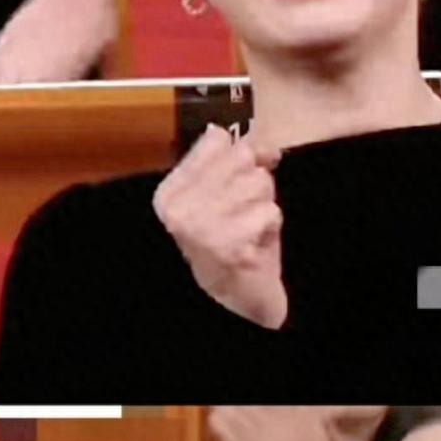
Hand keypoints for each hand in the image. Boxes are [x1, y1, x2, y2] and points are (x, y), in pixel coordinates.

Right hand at [153, 127, 286, 329]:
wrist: (232, 301)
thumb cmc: (228, 245)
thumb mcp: (219, 199)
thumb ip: (231, 166)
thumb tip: (260, 141)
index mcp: (169, 192)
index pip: (216, 139)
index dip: (243, 151)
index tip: (251, 168)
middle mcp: (179, 208)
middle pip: (242, 157)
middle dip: (255, 182)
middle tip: (247, 211)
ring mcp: (203, 227)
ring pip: (259, 182)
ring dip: (264, 205)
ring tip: (250, 228)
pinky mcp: (231, 245)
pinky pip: (271, 212)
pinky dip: (271, 228)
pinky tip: (255, 244)